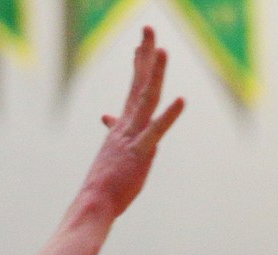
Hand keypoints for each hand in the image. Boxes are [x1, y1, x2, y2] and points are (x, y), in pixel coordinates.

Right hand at [81, 26, 185, 217]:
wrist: (95, 202)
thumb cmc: (106, 183)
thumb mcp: (112, 152)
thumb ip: (115, 132)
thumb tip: (108, 118)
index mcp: (123, 127)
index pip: (134, 89)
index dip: (139, 64)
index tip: (142, 44)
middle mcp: (127, 126)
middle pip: (139, 84)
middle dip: (145, 55)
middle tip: (149, 28)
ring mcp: (133, 137)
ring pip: (147, 99)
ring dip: (155, 74)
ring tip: (163, 50)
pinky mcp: (141, 153)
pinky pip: (156, 131)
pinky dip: (169, 115)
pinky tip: (182, 100)